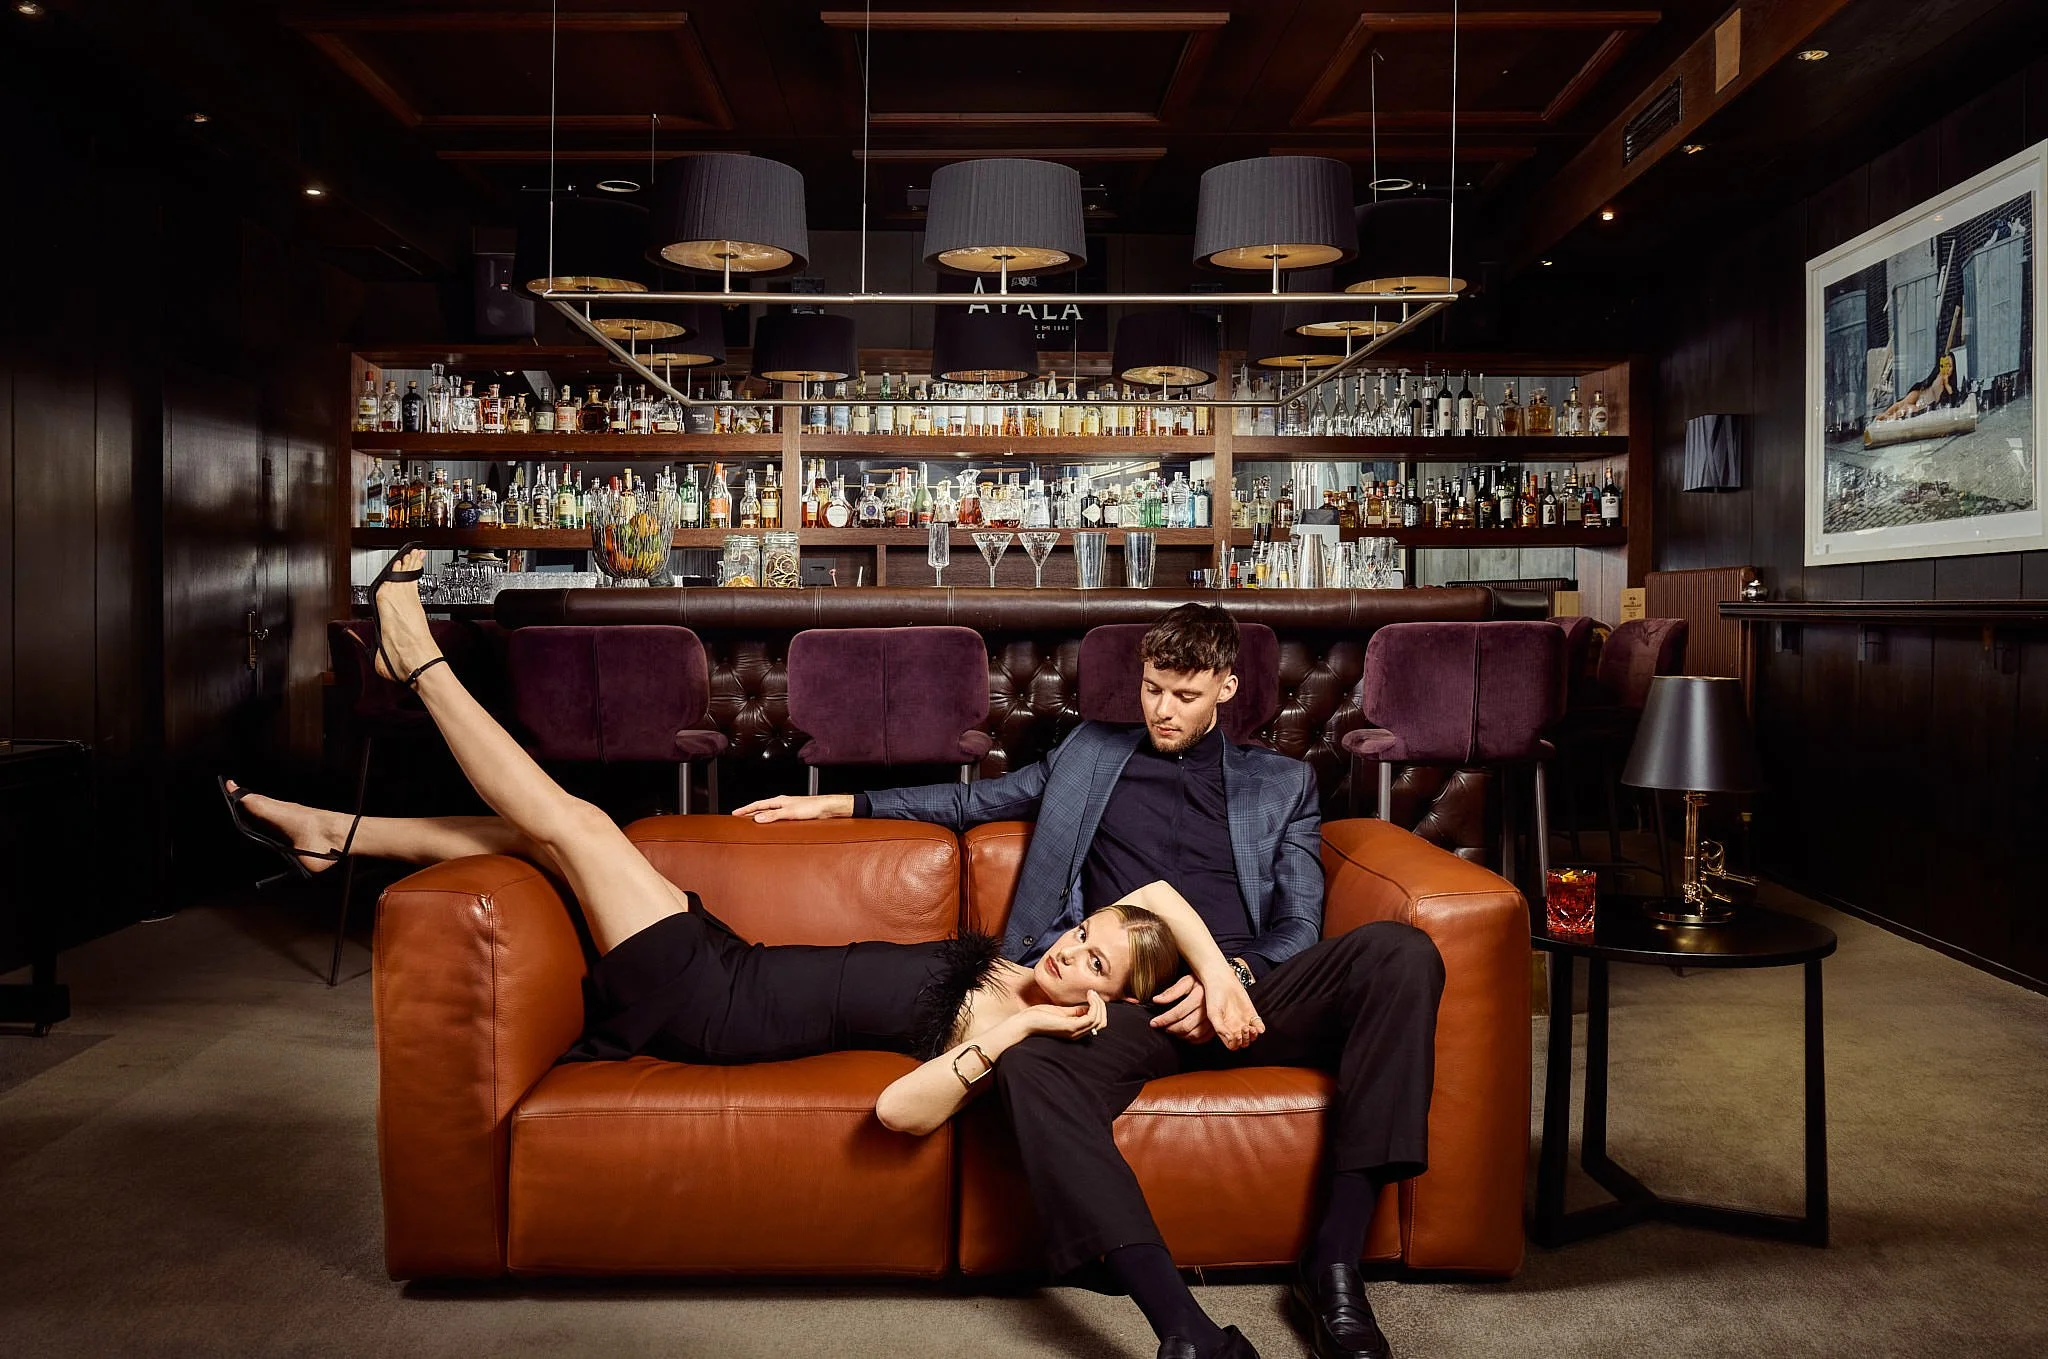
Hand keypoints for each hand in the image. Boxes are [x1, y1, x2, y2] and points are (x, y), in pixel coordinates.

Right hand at [730, 794, 852, 822]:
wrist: (827, 808)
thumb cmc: (812, 807)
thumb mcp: (790, 812)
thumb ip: (774, 816)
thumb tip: (757, 818)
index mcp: (779, 800)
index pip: (758, 804)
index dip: (746, 809)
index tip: (735, 813)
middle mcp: (782, 803)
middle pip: (762, 808)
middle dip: (750, 813)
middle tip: (739, 818)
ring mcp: (788, 809)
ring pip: (769, 813)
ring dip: (760, 818)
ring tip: (751, 823)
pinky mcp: (794, 815)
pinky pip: (777, 818)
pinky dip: (770, 822)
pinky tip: (770, 827)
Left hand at [1014, 991, 1108, 1040]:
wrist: (1025, 1023)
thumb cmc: (1039, 1016)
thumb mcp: (1062, 1012)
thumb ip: (1075, 1011)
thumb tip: (1089, 1005)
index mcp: (1076, 1030)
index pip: (1098, 1022)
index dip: (1099, 1008)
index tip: (1092, 994)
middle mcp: (1077, 1034)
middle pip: (1101, 1022)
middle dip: (1101, 1006)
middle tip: (1093, 993)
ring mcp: (1075, 1032)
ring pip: (1098, 1020)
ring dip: (1098, 1004)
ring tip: (1091, 993)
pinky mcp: (1070, 1027)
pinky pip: (1090, 1018)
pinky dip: (1093, 1006)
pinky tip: (1088, 996)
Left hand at [1148, 975, 1216, 1042]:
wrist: (1220, 983)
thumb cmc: (1200, 981)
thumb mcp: (1186, 981)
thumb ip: (1171, 992)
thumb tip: (1156, 1000)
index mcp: (1198, 997)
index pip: (1177, 1013)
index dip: (1163, 1020)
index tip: (1154, 1023)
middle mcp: (1207, 1009)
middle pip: (1185, 1026)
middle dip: (1170, 1029)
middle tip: (1163, 1027)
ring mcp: (1213, 1019)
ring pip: (1194, 1034)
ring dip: (1180, 1035)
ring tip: (1172, 1030)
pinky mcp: (1217, 1025)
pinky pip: (1204, 1038)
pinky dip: (1192, 1040)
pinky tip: (1185, 1035)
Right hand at [1204, 973, 1264, 1051]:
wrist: (1221, 981)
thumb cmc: (1213, 997)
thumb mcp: (1213, 1014)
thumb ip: (1220, 1028)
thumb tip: (1230, 1039)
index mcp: (1224, 1030)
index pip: (1232, 1045)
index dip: (1235, 1044)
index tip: (1236, 1036)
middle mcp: (1234, 1027)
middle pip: (1243, 1043)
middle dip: (1245, 1040)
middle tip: (1243, 1029)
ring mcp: (1243, 1021)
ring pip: (1252, 1037)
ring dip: (1253, 1036)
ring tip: (1250, 1028)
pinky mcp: (1251, 1013)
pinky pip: (1258, 1025)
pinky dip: (1260, 1028)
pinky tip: (1257, 1026)